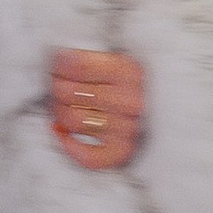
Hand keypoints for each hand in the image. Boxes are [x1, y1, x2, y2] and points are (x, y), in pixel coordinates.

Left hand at [50, 47, 144, 171]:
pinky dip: (69, 146)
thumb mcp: (115, 55)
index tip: (56, 63)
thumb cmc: (125, 79)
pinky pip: (90, 157)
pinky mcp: (123, 151)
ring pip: (74, 121)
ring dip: (58, 111)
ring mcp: (128, 128)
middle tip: (55, 82)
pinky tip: (60, 130)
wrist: (157, 104)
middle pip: (71, 93)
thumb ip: (90, 57)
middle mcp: (131, 101)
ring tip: (58, 103)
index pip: (78, 67)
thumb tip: (58, 59)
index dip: (59, 64)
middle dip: (56, 86)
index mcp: (129, 71)